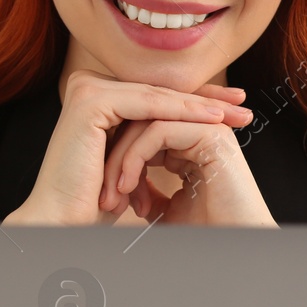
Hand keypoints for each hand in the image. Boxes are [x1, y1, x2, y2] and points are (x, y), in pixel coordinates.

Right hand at [3, 68, 264, 227]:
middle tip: (243, 104)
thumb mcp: (133, 160)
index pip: (154, 96)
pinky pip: (148, 104)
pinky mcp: (90, 101)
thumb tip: (190, 128)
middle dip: (203, 99)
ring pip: (156, 97)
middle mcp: (87, 86)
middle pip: (157, 92)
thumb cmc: (95, 200)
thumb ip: (151, 138)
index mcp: (95, 98)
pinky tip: (212, 116)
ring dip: (200, 105)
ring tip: (234, 113)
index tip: (230, 108)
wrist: (63, 220)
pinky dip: (183, 111)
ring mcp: (86, 90)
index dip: (193, 101)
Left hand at [102, 101, 277, 227]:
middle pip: (139, 123)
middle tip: (104, 197)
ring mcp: (208, 129)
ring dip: (120, 160)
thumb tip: (118, 184)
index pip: (139, 134)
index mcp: (189, 145)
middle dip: (115, 159)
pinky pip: (159, 130)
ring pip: (144, 123)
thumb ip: (144, 188)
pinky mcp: (212, 135)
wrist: (231, 249)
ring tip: (114, 195)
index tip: (105, 197)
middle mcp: (199, 130)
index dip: (117, 162)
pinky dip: (134, 157)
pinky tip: (127, 185)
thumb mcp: (161, 208)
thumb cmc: (201, 233)